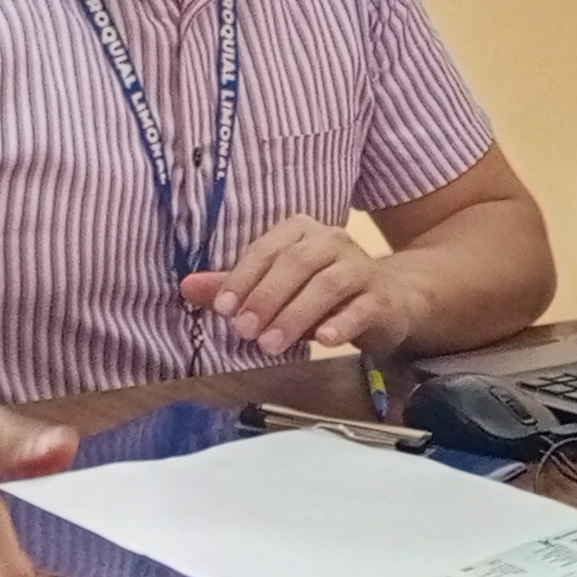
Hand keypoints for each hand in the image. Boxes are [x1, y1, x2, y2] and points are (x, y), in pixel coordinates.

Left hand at [183, 216, 412, 357]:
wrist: (390, 300)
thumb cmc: (324, 294)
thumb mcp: (277, 288)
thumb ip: (235, 287)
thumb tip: (185, 287)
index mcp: (301, 232)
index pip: (267, 250)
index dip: (243, 278)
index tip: (223, 308)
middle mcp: (333, 241)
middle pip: (297, 263)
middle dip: (266, 297)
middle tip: (244, 331)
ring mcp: (361, 268)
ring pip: (328, 285)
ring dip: (296, 314)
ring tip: (271, 344)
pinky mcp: (382, 299)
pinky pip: (362, 308)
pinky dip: (342, 323)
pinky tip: (324, 340)